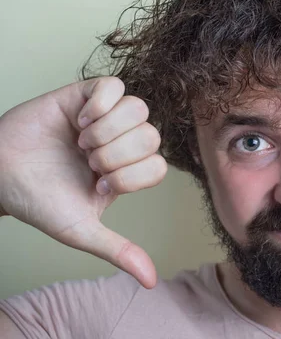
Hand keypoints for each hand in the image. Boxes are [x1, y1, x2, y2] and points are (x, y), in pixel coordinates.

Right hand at [0, 77, 166, 288]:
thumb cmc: (39, 201)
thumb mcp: (80, 231)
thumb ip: (117, 250)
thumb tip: (150, 280)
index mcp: (127, 172)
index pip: (158, 166)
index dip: (131, 176)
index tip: (98, 185)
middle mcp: (122, 143)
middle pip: (151, 135)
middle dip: (117, 154)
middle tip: (87, 161)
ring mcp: (106, 117)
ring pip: (139, 108)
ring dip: (108, 129)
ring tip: (81, 141)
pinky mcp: (85, 95)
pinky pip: (114, 85)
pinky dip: (100, 103)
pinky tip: (79, 119)